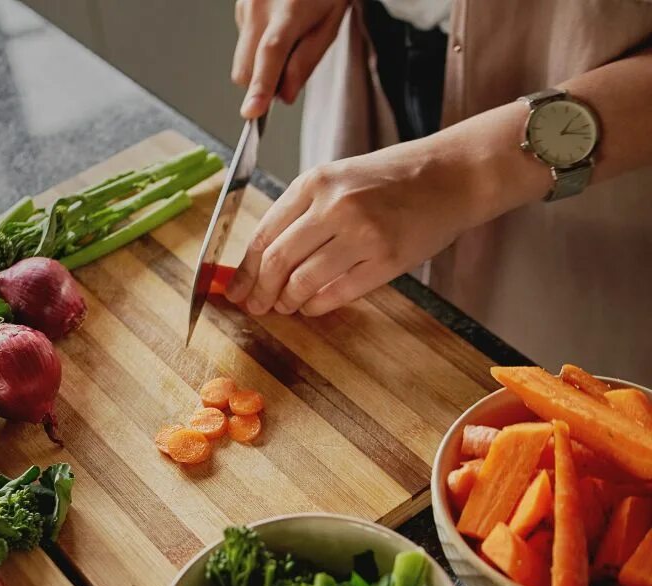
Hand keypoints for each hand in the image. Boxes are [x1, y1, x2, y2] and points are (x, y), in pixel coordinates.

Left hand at [225, 140, 497, 316]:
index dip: (244, 270)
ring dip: (287, 301)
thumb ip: (301, 213)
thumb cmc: (394, 178)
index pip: (264, 235)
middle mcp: (335, 206)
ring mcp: (363, 233)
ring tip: (284, 306)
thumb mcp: (338, 179)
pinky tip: (311, 306)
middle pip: (277, 262)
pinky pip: (338, 293)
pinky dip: (316, 305)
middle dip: (260, 291)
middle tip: (256, 306)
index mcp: (315, 182)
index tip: (235, 289)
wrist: (454, 173)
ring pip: (303, 282)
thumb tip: (261, 259)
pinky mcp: (388, 259)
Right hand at [232, 0, 348, 117]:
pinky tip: (277, 29)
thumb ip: (307, 61)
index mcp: (290, 9)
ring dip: (260, 66)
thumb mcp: (331, 23)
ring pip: (242, 60)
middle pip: (246, 68)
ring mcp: (245, 6)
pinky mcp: (239, 7)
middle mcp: (260, 6)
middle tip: (288, 74)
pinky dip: (258, 49)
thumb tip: (284, 95)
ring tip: (287, 42)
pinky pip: (243, 44)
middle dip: (261, 84)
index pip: (271, 53)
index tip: (253, 111)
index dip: (262, 85)